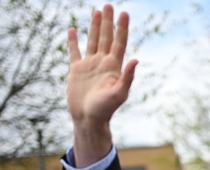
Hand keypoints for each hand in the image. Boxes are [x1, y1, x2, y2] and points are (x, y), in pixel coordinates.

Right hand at [67, 4, 137, 166]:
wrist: (88, 119)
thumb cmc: (105, 109)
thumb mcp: (119, 94)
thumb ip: (127, 77)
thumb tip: (136, 59)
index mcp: (114, 67)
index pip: (119, 42)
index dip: (122, 28)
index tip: (124, 13)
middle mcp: (102, 63)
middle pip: (106, 37)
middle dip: (108, 22)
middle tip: (109, 5)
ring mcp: (89, 65)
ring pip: (93, 41)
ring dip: (95, 27)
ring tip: (97, 11)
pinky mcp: (76, 71)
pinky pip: (75, 52)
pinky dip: (74, 41)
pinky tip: (73, 30)